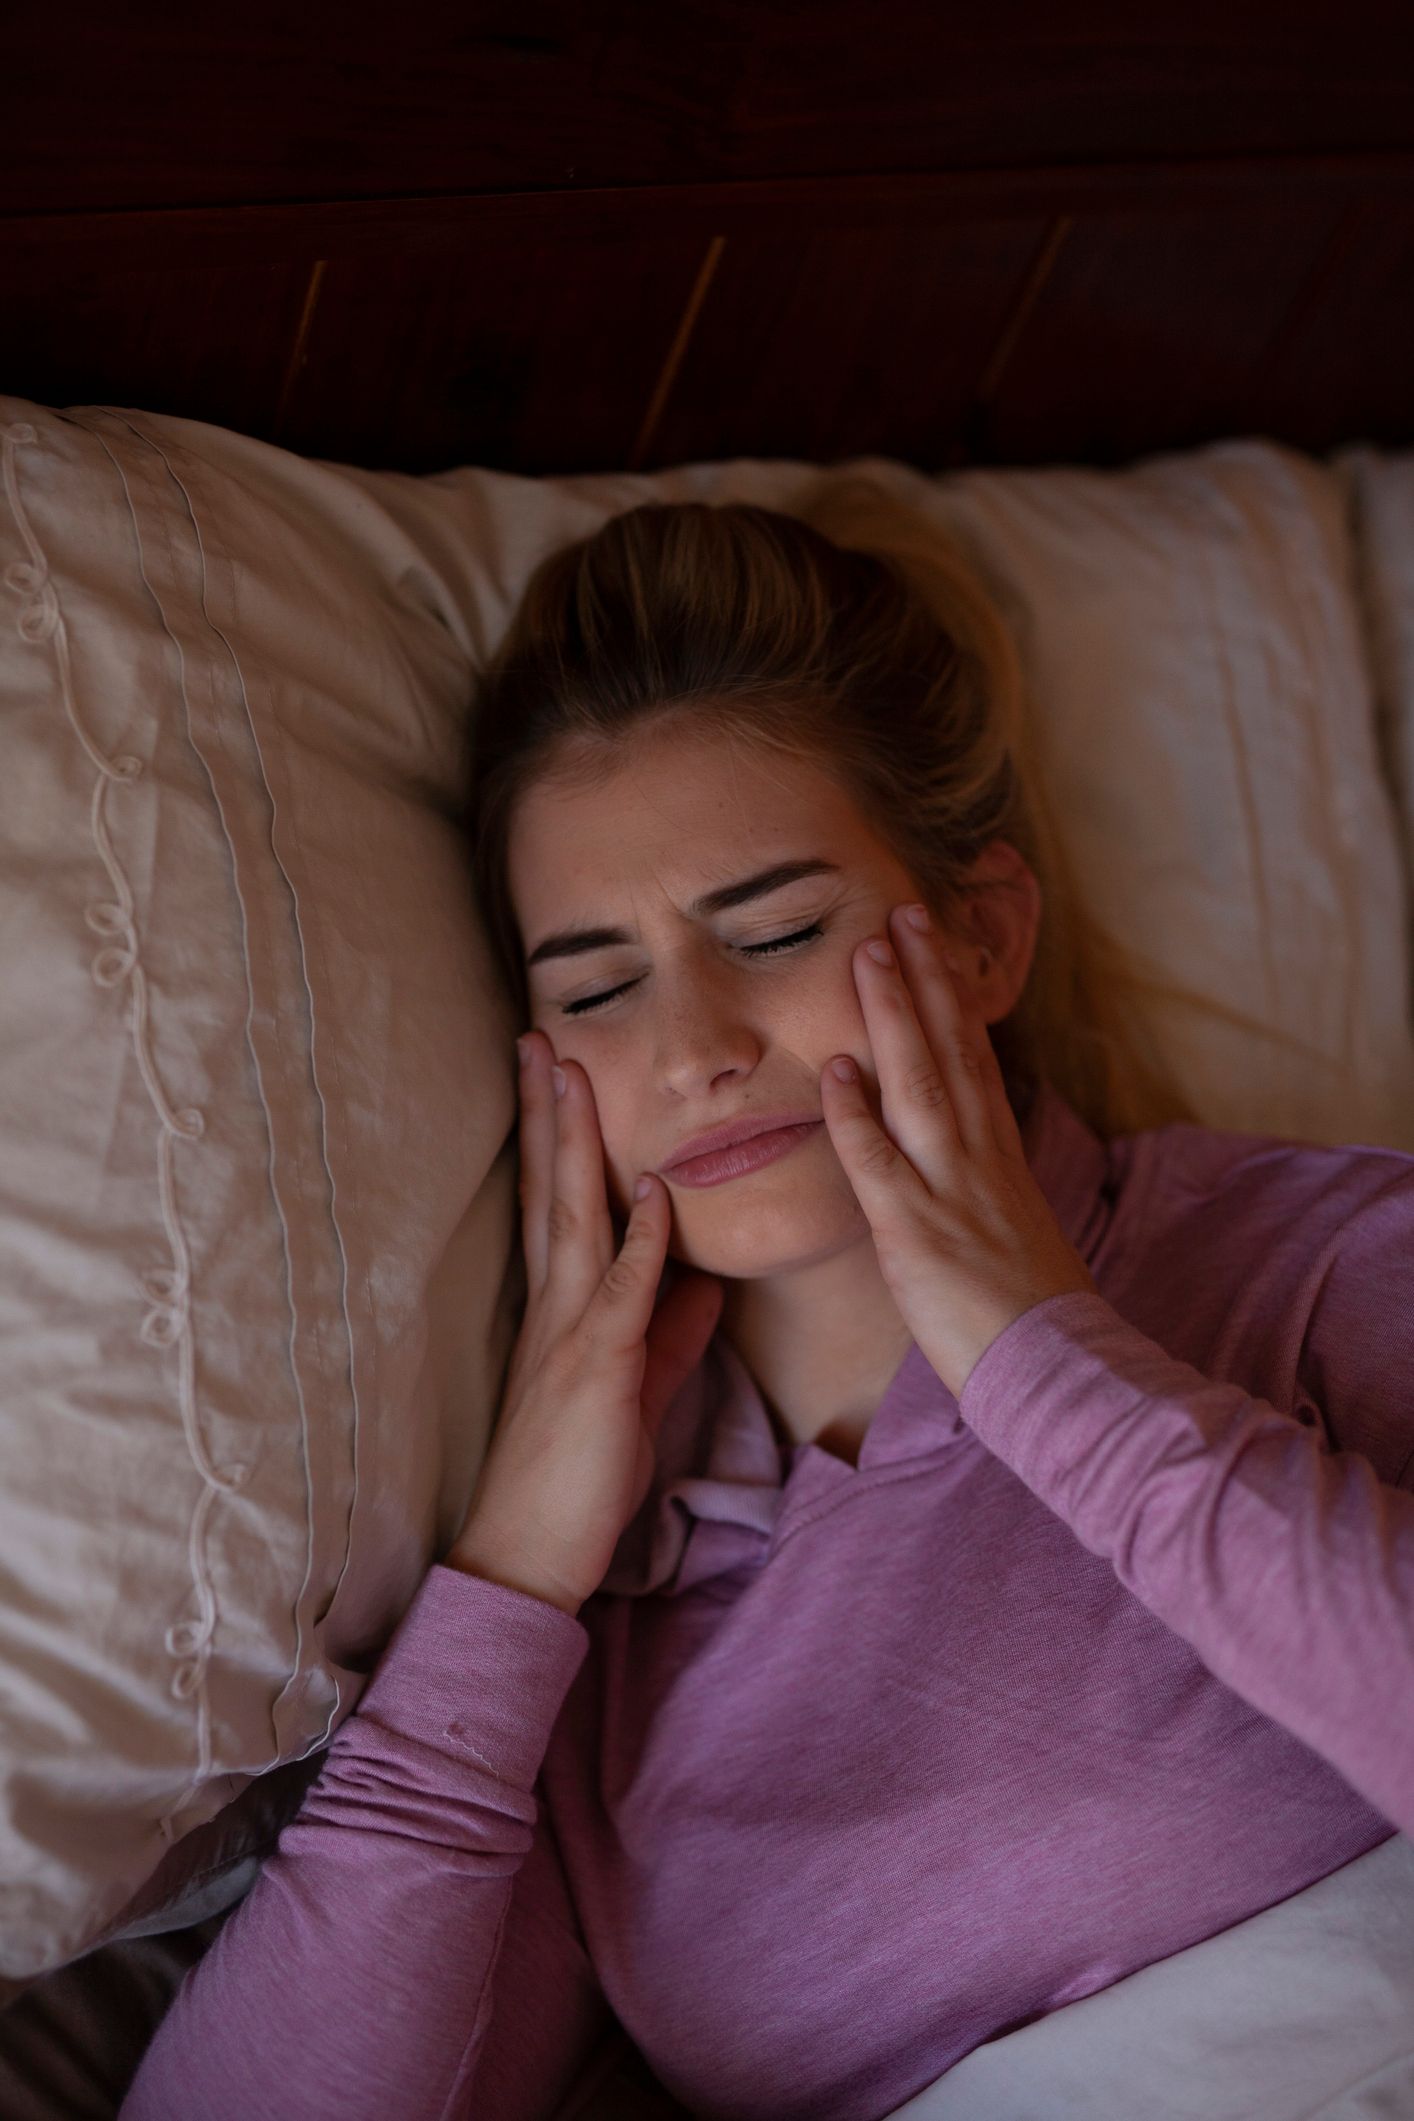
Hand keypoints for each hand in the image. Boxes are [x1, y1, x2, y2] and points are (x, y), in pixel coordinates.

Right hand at [448, 1031, 722, 1615]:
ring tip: (570, 1075)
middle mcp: (556, 1305)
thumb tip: (703, 1281)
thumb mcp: (637, 1386)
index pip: (558, 1201)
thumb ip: (668, 1329)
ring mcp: (570, 1332)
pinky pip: (619, 1294)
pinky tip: (645, 1191)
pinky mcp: (596, 1371)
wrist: (531, 1555)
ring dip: (575, 1144)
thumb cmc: (579, 1475)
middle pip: (550, 1188)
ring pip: (571, 1218)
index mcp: (563, 1306)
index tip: (558, 1072)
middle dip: (549, 1111)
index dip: (559, 1135)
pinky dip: (635, 1240)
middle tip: (540, 1038)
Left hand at [818, 902, 1096, 1400]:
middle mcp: (977, 1157)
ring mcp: (948, 1189)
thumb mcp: (1012, 1226)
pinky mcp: (915, 1233)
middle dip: (923, 977)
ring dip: (891, 1016)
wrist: (1060, 1369)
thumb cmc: (1031, 1312)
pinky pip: (879, 1164)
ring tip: (869, 953)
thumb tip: (968, 1150)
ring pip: (917, 1085)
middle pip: (950, 1050)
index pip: (973, 1055)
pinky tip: (835, 1069)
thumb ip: (985, 1181)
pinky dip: (856, 1114)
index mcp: (998, 1155)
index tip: (932, 942)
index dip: (950, 996)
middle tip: (901, 912)